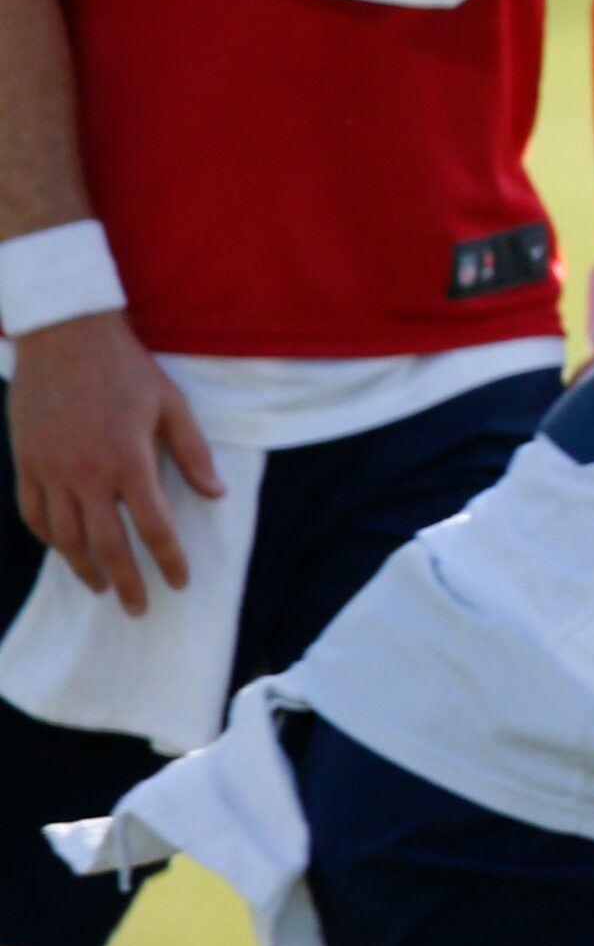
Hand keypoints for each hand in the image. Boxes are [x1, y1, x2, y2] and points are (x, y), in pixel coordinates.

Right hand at [8, 311, 222, 615]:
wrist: (65, 336)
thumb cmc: (126, 369)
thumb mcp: (172, 404)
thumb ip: (193, 452)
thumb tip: (215, 493)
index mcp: (130, 460)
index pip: (153, 527)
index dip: (168, 560)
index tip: (179, 583)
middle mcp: (87, 473)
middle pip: (106, 545)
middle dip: (126, 582)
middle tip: (139, 608)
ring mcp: (50, 469)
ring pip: (64, 537)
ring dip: (83, 568)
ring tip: (102, 587)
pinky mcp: (25, 461)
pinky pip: (32, 512)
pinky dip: (48, 538)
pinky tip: (64, 549)